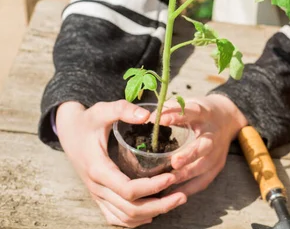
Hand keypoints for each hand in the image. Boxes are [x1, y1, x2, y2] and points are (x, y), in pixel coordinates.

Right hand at [56, 100, 186, 227]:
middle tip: (182, 195)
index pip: (128, 189)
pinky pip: (116, 217)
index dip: (152, 187)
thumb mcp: (103, 110)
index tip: (172, 176)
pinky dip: (136, 219)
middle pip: (130, 208)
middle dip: (159, 205)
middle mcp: (97, 187)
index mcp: (98, 168)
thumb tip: (147, 115)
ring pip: (125, 217)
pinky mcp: (99, 197)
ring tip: (175, 201)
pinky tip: (153, 212)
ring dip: (152, 212)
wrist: (68, 132)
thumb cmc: (88, 121)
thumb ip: (123, 110)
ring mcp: (97, 194)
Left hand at [157, 94, 247, 195]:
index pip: (192, 113)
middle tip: (174, 162)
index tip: (161, 120)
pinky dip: (188, 188)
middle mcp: (214, 134)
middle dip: (190, 155)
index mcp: (205, 113)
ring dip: (186, 175)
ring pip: (204, 166)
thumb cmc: (202, 112)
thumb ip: (170, 109)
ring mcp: (218, 152)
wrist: (228, 119)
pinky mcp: (217, 166)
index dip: (177, 116)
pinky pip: (203, 181)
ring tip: (167, 181)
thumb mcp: (189, 103)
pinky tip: (171, 194)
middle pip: (204, 146)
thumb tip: (148, 118)